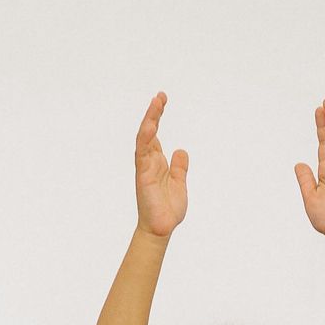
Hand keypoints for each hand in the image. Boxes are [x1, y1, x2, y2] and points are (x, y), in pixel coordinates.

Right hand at [134, 93, 189, 238]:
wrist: (162, 228)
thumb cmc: (168, 209)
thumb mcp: (179, 183)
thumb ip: (179, 167)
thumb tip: (182, 151)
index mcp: (156, 162)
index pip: (154, 134)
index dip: (157, 117)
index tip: (162, 100)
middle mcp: (148, 161)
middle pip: (149, 131)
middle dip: (153, 113)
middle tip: (160, 96)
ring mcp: (145, 167)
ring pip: (144, 138)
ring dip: (149, 120)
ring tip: (156, 103)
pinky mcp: (143, 174)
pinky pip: (142, 153)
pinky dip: (145, 138)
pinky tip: (150, 125)